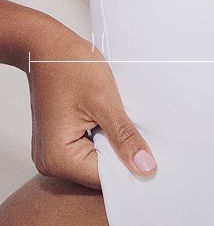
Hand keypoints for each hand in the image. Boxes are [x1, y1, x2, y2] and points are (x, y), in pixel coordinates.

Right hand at [27, 23, 156, 189]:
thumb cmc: (69, 67)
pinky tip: (112, 123)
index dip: (131, 170)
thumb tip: (146, 168)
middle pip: (99, 173)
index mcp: (59, 158)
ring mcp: (53, 153)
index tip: (154, 161)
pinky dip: (104, 139)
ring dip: (114, 147)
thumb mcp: (105, 101)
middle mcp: (51, 162)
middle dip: (122, 158)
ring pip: (96, 161)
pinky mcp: (60, 141)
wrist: (46, 45)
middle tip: (145, 139)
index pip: (104, 180)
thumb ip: (125, 138)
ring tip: (126, 126)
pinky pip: (89, 149)